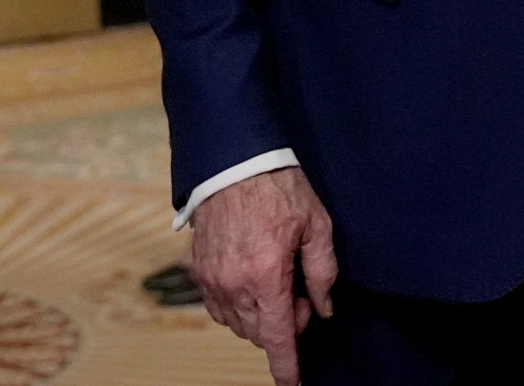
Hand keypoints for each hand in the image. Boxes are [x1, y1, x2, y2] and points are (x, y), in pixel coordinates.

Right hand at [190, 165, 336, 385]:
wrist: (233, 160)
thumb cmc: (278, 187)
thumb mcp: (316, 224)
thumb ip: (322, 272)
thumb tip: (324, 308)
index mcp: (267, 274)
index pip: (278, 337)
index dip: (286, 366)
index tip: (292, 384)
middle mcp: (235, 283)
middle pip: (260, 333)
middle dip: (283, 328)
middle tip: (300, 296)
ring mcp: (213, 278)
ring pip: (238, 324)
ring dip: (260, 317)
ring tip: (276, 284)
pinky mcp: (199, 269)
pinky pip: (219, 308)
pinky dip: (237, 307)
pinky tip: (252, 284)